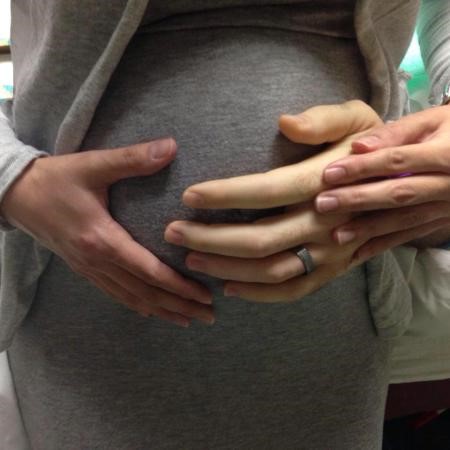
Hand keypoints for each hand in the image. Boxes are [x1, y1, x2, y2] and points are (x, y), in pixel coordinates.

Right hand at [1, 138, 213, 326]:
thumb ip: (133, 159)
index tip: (204, 295)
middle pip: (144, 292)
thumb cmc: (56, 179)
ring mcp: (89, 270)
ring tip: (187, 319)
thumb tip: (172, 147)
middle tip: (207, 316)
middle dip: (178, 306)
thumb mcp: (93, 165)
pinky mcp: (83, 269)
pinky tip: (151, 311)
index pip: (149, 271)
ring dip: (161, 311)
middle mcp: (97, 262)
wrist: (14, 195)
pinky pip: (115, 294)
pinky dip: (137, 305)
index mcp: (102, 240)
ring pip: (131, 299)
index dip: (178, 286)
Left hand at [165, 101, 381, 301]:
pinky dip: (259, 295)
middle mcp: (327, 222)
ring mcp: (331, 252)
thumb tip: (283, 122)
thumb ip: (322, 119)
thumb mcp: (357, 118)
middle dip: (210, 238)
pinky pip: (294, 290)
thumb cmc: (369, 147)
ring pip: (271, 271)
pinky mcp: (333, 270)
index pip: (268, 191)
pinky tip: (228, 287)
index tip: (189, 196)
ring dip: (226, 268)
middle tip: (173, 232)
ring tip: (189, 258)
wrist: (404, 184)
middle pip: (260, 239)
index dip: (225, 195)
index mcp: (326, 181)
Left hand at [316, 105, 449, 260]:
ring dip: (369, 229)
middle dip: (359, 200)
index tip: (329, 173)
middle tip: (323, 204)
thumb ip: (396, 132)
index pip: (397, 160)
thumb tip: (357, 145)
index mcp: (447, 154)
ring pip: (404, 220)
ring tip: (336, 235)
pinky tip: (358, 254)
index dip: (362, 167)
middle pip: (399, 194)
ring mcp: (447, 208)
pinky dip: (383, 245)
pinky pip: (410, 236)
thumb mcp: (434, 121)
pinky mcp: (441, 222)